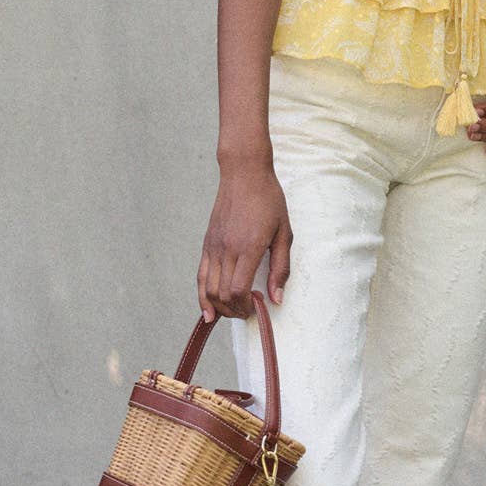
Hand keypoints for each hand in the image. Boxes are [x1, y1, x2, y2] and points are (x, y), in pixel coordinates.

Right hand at [198, 159, 292, 320]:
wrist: (244, 173)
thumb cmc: (268, 200)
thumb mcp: (284, 232)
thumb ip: (281, 268)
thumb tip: (277, 298)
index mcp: (248, 247)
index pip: (238, 290)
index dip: (246, 306)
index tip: (257, 307)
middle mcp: (227, 249)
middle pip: (222, 294)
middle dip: (234, 311)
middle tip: (248, 312)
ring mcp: (214, 246)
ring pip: (208, 288)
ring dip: (219, 307)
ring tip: (232, 312)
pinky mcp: (207, 243)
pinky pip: (201, 275)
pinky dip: (203, 296)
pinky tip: (209, 310)